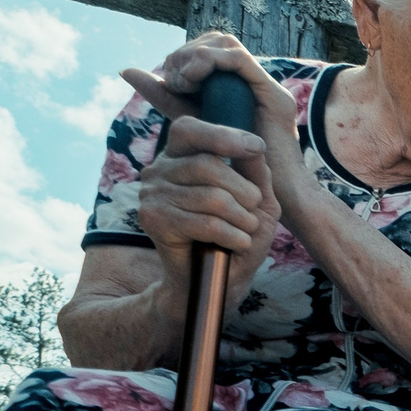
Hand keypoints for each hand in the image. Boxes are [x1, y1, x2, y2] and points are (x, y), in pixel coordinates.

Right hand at [121, 35, 291, 308]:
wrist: (218, 281)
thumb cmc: (238, 236)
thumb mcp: (258, 201)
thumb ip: (257, 172)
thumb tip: (255, 143)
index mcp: (180, 156)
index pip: (190, 128)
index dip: (224, 134)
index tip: (257, 147)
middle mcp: (159, 170)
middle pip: (206, 164)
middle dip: (243, 189)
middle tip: (254, 209)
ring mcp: (151, 194)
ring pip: (210, 196)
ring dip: (241, 217)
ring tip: (245, 231)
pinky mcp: (152, 221)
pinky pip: (205, 222)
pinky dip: (232, 235)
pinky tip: (237, 243)